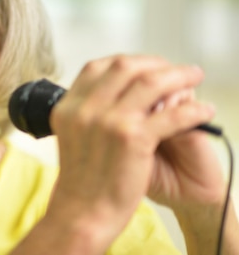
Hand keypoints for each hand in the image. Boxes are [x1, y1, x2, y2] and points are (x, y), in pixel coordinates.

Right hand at [46, 55, 215, 247]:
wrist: (84, 211)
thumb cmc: (83, 177)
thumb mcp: (73, 134)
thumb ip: (88, 109)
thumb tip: (121, 88)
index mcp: (68, 105)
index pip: (98, 66)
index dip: (127, 61)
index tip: (145, 66)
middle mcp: (85, 108)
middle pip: (125, 66)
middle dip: (156, 63)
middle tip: (175, 70)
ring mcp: (108, 120)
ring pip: (151, 82)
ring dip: (179, 76)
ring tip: (194, 77)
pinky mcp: (132, 137)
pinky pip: (172, 114)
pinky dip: (193, 109)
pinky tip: (203, 111)